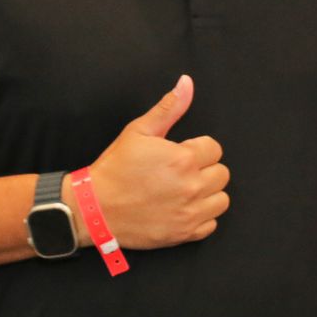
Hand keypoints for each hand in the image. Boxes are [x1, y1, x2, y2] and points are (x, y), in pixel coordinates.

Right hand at [82, 76, 230, 249]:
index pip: (215, 149)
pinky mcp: (184, 234)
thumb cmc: (115, 169)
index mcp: (183, 159)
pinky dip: (201, 218)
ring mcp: (190, 213)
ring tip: (185, 190)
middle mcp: (192, 187)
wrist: (94, 208)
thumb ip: (168, 108)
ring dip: (208, 194)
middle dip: (204, 170)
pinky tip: (182, 209)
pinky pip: (211, 225)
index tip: (181, 155)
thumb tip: (187, 83)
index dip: (198, 149)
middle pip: (222, 174)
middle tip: (181, 173)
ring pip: (221, 200)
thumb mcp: (138, 131)